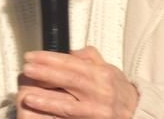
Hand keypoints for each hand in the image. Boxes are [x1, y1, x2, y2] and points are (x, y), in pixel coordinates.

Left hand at [18, 46, 138, 118]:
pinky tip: (40, 111)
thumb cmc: (120, 92)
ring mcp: (96, 111)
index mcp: (102, 74)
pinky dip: (53, 115)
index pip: (72, 63)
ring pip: (67, 104)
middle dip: (45, 73)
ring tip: (27, 93)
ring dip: (45, 98)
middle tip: (27, 68)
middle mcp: (100, 92)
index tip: (33, 56)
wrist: (136, 115)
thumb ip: (89, 58)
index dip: (50, 58)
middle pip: (68, 80)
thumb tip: (69, 51)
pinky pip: (70, 118)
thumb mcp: (109, 69)